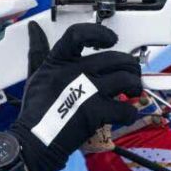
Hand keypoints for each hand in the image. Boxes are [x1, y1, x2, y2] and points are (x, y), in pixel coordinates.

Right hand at [8, 22, 140, 170]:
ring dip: (135, 85)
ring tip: (132, 91)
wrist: (35, 141)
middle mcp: (74, 73)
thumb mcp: (36, 74)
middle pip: (114, 57)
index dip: (100, 33)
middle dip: (129, 65)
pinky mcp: (95, 113)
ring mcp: (86, 92)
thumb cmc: (37, 109)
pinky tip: (123, 114)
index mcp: (59, 61)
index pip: (79, 34)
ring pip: (126, 79)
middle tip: (130, 73)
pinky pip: (126, 108)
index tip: (110, 39)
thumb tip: (35, 29)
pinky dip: (129, 112)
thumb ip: (38, 50)